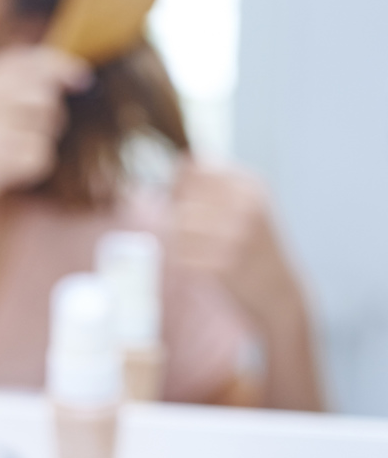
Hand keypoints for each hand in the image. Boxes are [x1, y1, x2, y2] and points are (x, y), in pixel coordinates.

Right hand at [0, 45, 91, 232]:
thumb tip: (40, 83)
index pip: (27, 60)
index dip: (59, 65)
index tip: (79, 77)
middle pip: (45, 91)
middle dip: (47, 115)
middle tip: (23, 137)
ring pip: (47, 123)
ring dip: (36, 143)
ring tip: (5, 158)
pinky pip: (40, 155)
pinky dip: (30, 169)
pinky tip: (4, 175)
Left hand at [168, 162, 305, 332]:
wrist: (280, 293)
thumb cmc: (254, 247)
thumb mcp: (247, 205)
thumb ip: (214, 185)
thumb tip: (177, 165)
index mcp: (249, 187)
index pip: (194, 169)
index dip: (179, 184)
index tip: (183, 200)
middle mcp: (244, 207)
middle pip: (182, 198)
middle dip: (177, 212)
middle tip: (191, 230)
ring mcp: (233, 236)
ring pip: (178, 225)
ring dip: (178, 237)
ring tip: (198, 248)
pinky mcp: (221, 264)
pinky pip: (181, 253)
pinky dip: (183, 259)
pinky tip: (202, 264)